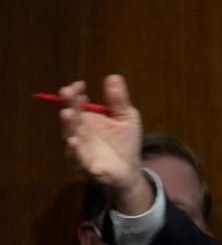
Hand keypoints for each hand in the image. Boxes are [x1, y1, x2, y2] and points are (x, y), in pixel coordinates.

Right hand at [59, 75, 150, 212]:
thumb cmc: (125, 141)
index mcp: (88, 119)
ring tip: (68, 113)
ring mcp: (80, 149)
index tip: (79, 84)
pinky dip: (75, 151)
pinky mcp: (86, 165)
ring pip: (71, 136)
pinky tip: (75, 141)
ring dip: (68, 125)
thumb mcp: (125, 117)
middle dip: (69, 104)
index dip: (76, 93)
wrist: (130, 169)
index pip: (77, 103)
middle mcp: (80, 132)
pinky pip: (78, 158)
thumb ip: (118, 100)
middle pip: (72, 117)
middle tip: (67, 92)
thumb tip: (113, 76)